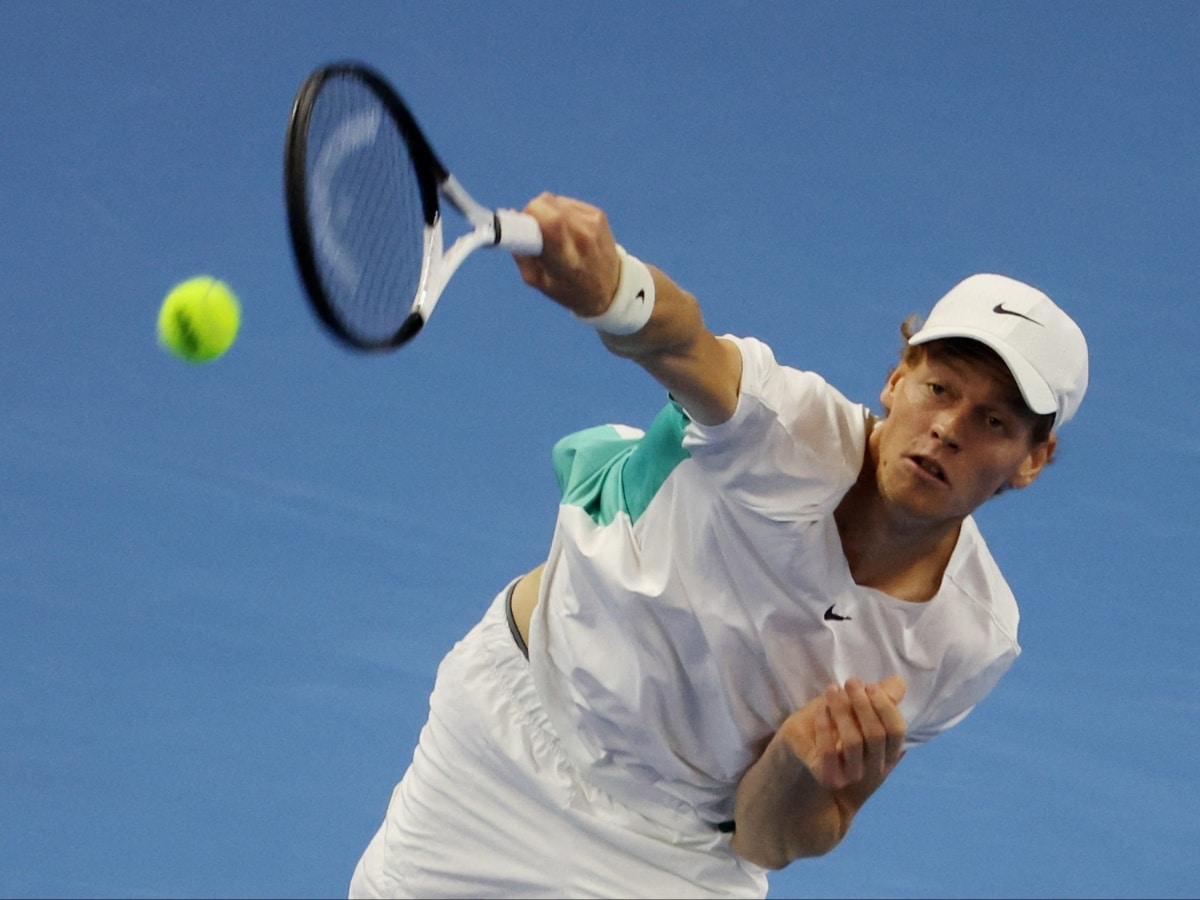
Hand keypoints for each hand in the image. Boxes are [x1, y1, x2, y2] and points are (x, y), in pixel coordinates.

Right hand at [513, 193, 620, 317]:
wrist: (612, 289)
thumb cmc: (571, 289)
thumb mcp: (539, 282)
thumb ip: (521, 254)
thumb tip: (508, 220)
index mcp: (567, 261)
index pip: (548, 223)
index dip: (526, 219)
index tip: (516, 227)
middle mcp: (583, 238)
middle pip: (546, 204)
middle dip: (531, 212)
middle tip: (531, 230)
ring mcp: (592, 223)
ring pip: (553, 201)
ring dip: (546, 212)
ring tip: (553, 234)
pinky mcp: (598, 214)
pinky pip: (566, 202)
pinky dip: (560, 212)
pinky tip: (566, 229)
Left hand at [784, 676, 906, 791]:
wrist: (806, 749)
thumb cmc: (836, 725)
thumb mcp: (859, 708)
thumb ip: (880, 698)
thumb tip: (898, 683)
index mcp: (888, 751)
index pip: (896, 730)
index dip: (885, 706)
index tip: (870, 686)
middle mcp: (875, 767)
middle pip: (876, 734)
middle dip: (863, 704)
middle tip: (850, 683)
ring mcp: (853, 775)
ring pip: (853, 741)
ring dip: (843, 710)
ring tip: (832, 690)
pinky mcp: (830, 778)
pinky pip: (829, 751)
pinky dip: (825, 726)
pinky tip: (821, 709)